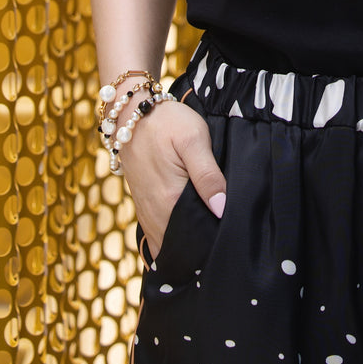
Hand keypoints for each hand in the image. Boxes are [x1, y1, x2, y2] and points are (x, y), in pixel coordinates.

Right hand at [119, 99, 225, 258]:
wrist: (130, 110)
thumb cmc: (166, 121)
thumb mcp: (194, 140)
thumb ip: (208, 175)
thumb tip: (221, 209)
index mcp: (169, 199)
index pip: (194, 237)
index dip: (212, 244)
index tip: (231, 245)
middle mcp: (154, 211)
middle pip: (180, 245)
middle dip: (200, 252)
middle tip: (224, 251)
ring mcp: (146, 209)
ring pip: (165, 243)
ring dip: (184, 249)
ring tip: (207, 252)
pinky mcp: (143, 203)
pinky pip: (156, 233)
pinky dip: (169, 241)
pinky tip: (185, 243)